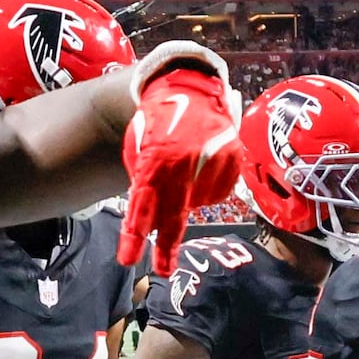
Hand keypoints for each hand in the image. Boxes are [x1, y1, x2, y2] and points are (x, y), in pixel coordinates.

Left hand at [118, 43, 239, 275]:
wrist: (192, 86)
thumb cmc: (158, 118)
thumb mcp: (138, 145)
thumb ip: (141, 180)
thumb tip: (146, 218)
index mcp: (155, 159)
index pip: (141, 206)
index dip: (134, 236)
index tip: (128, 259)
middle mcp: (184, 164)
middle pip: (173, 216)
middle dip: (166, 247)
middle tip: (163, 271)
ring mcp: (211, 164)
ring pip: (196, 203)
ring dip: (187, 198)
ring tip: (184, 172)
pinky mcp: (231, 162)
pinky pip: (215, 192)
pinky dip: (206, 189)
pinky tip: (201, 168)